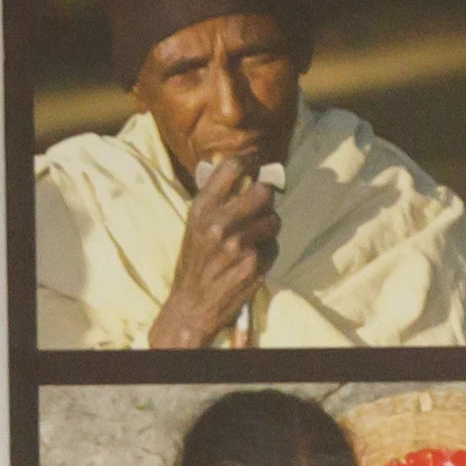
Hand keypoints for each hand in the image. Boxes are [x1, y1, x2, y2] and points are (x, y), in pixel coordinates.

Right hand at [148, 158, 282, 348]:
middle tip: (261, 205)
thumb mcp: (194, 225)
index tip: (255, 162)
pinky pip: (274, 246)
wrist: (192, 305)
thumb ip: (215, 198)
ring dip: (269, 226)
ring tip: (253, 237)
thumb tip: (235, 167)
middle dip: (266, 197)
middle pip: (263, 192)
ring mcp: (239, 245)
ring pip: (274, 220)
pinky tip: (252, 258)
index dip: (249, 160)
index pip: (232, 168)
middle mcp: (220, 224)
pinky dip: (268, 250)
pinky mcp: (254, 265)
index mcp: (202, 209)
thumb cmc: (194, 262)